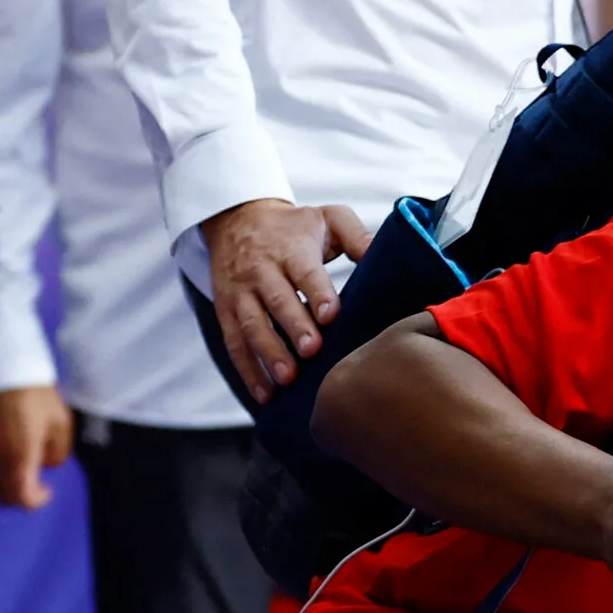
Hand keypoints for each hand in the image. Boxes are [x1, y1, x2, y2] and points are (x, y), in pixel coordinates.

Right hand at [0, 386, 73, 508]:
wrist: (4, 367)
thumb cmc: (39, 396)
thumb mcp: (61, 426)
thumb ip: (57, 455)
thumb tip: (44, 467)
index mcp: (20, 453)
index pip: (21, 495)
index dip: (35, 502)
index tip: (46, 493)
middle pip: (1, 494)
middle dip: (19, 497)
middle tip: (33, 487)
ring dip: (2, 486)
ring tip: (18, 474)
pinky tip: (0, 464)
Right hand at [202, 197, 371, 401]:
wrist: (237, 217)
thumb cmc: (296, 226)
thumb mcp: (328, 218)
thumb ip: (358, 236)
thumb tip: (386, 257)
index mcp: (291, 249)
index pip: (304, 272)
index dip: (317, 292)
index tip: (331, 315)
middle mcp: (261, 270)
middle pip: (277, 300)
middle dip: (293, 327)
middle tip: (311, 351)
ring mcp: (241, 292)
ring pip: (252, 324)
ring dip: (269, 352)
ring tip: (288, 378)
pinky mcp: (226, 309)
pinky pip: (234, 342)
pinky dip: (247, 369)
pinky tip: (264, 394)